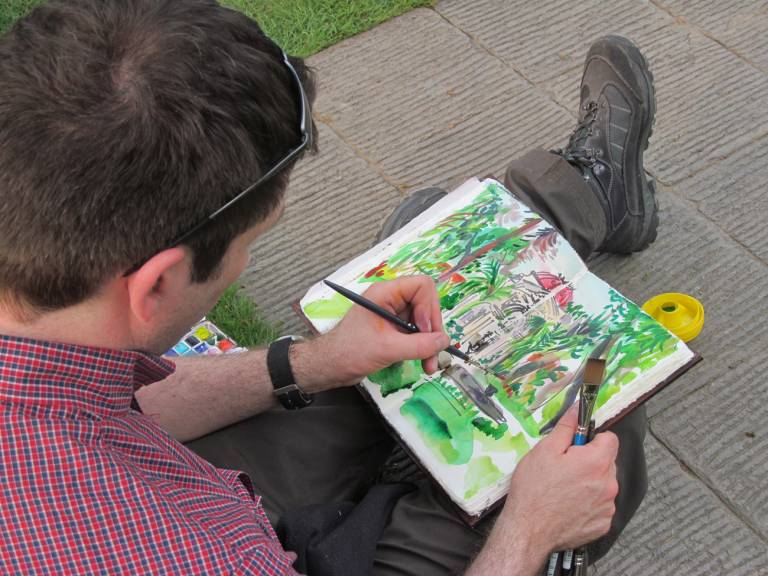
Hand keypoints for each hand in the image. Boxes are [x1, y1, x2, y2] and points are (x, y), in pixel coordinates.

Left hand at [319, 276, 449, 384]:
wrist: (330, 366)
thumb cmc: (350, 352)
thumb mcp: (388, 349)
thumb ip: (419, 345)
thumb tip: (444, 341)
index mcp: (385, 293)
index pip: (422, 285)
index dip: (429, 306)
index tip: (425, 330)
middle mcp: (391, 299)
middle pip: (426, 304)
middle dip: (432, 329)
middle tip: (434, 352)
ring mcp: (393, 314)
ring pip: (423, 321)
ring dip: (430, 342)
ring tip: (429, 364)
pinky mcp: (393, 328)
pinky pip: (416, 332)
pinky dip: (422, 346)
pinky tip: (423, 362)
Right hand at [502, 405, 619, 552]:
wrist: (529, 529)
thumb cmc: (534, 488)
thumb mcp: (545, 450)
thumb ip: (566, 428)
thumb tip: (577, 409)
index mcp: (596, 462)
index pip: (611, 439)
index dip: (593, 439)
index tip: (577, 446)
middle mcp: (609, 484)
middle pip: (607, 462)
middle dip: (590, 461)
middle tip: (564, 468)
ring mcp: (608, 507)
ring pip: (604, 484)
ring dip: (591, 483)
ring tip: (565, 489)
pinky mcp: (603, 525)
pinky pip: (601, 506)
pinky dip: (589, 504)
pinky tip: (569, 506)